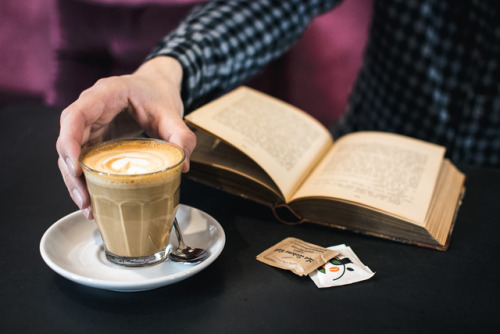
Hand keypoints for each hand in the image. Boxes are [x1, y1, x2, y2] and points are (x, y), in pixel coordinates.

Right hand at [56, 57, 196, 218]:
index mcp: (105, 94)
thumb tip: (183, 165)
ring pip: (72, 154)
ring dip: (76, 181)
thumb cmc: (158, 94)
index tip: (76, 168)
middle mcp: (91, 109)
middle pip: (68, 140)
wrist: (157, 86)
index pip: (76, 116)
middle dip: (72, 173)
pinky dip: (86, 179)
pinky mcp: (95, 138)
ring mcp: (90, 124)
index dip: (70, 142)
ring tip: (88, 208)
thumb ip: (181, 135)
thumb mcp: (172, 112)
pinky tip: (93, 200)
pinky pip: (83, 159)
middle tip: (84, 199)